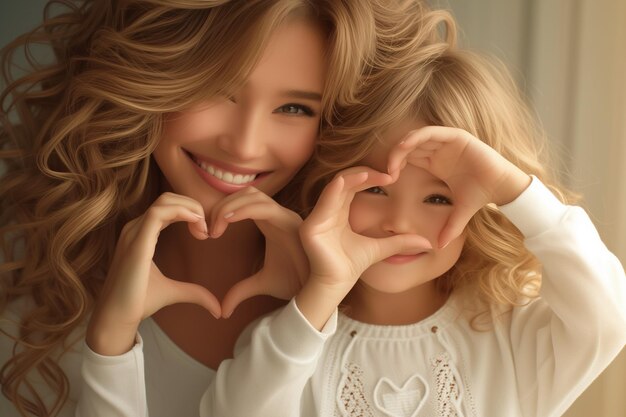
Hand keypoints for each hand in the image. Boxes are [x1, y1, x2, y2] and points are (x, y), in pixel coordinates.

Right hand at [86, 192, 220, 355]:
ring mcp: (134, 234)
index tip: (205, 233)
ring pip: (165, 201)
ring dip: (191, 209)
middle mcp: (135, 229)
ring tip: (204, 229)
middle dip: (193, 207)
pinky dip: (181, 212)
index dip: (190, 212)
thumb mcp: (174, 292)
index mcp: (141, 234)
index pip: (168, 206)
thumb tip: (218, 309)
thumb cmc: (138, 302)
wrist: (117, 318)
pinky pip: (158, 213)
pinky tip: (197, 224)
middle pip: (168, 198)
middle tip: (207, 230)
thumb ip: (196, 293)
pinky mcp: (136, 243)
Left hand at [209, 187, 307, 317]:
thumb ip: (240, 291)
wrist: (316, 291)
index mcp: (270, 223)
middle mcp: (278, 215)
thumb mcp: (261, 284)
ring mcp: (286, 216)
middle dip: (223, 205)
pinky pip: (264, 207)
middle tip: (209, 229)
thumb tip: (222, 310)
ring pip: (254, 195)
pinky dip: (242, 209)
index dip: (222, 210)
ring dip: (230, 206)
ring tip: (216, 227)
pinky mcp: (291, 222)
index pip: (244, 202)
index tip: (208, 233)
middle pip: (247, 193)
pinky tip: (226, 222)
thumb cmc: (294, 282)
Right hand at [298, 168, 431, 309]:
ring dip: (354, 177)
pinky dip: (338, 188)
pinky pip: (325, 200)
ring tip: (373, 174)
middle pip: (345, 181)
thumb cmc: (352, 266)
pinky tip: (353, 182)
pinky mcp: (311, 226)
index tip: (392, 177)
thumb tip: (427, 243)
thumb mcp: (381, 248)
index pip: (353, 186)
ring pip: (335, 186)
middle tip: (388, 173)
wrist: (336, 286)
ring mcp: (317, 217)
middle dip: (365, 173)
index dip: (370, 178)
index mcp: (339, 212)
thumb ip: (399, 242)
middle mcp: (327, 211)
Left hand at [387, 126, 530, 247]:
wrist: (501, 187)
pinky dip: (417, 136)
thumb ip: (449, 228)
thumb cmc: (480, 195)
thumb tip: (440, 247)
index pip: (409, 158)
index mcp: (435, 163)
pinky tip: (406, 146)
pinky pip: (432, 132)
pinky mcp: (456, 136)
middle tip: (388, 172)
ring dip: (403, 146)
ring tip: (393, 161)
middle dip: (396, 156)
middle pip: (409, 147)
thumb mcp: (459, 213)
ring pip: (417, 137)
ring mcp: (446, 142)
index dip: (397, 166)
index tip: (390, 180)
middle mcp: (438, 150)